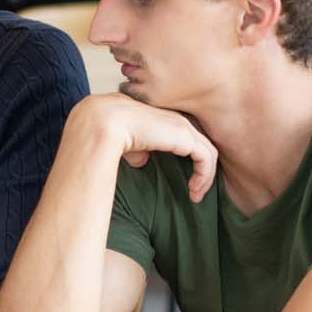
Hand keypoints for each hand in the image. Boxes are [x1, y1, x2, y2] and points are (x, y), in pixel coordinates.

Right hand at [73, 94, 218, 202]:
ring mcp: (183, 126)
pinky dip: (204, 176)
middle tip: (195, 190)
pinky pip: (206, 159)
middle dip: (202, 169)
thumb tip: (141, 161)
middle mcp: (176, 119)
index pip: (185, 136)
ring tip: (196, 195)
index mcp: (163, 116)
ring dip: (205, 177)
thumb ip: (136, 149)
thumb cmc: (108, 130)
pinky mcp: (187, 137)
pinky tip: (194, 190)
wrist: (105, 122)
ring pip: (207, 153)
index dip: (188, 156)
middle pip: (200, 144)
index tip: (183, 177)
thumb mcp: (125, 142)